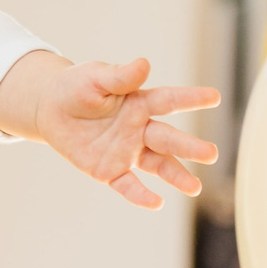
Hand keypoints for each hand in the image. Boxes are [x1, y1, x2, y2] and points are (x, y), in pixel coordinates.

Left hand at [0, 53, 220, 209]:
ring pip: (157, 164)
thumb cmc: (77, 87)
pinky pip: (128, 185)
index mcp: (139, 103)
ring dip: (175, 175)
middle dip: (189, 146)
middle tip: (212, 154)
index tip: (215, 97)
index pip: (169, 101)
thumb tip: (144, 64)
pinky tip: (156, 203)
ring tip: (194, 188)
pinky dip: (140, 195)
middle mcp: (139, 129)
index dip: (190, 99)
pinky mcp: (110, 170)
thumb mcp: (95, 78)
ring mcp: (127, 151)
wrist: (51, 109)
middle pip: (167, 138)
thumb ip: (120, 76)